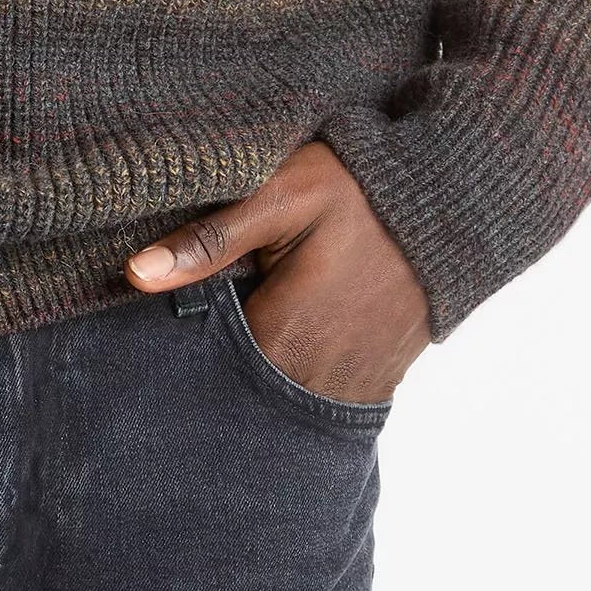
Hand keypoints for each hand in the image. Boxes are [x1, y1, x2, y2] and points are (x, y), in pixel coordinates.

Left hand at [124, 141, 430, 404]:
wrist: (456, 202)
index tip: (154, 330)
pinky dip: (285, 379)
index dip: (172, 350)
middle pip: (233, 392)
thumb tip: (134, 275)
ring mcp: (346, 387)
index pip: (200, 368)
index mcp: (283, 336)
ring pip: (270, 400)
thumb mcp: (283, 195)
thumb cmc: (363, 191)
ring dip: (245, 377)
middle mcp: (313, 378)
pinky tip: (278, 340)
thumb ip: (210, 238)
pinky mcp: (371, 385)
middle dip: (206, 369)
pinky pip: (309, 398)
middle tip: (189, 332)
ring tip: (238, 331)